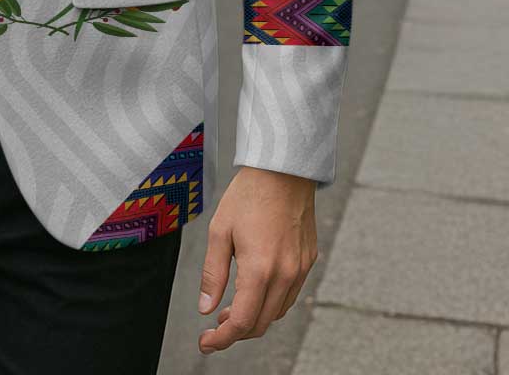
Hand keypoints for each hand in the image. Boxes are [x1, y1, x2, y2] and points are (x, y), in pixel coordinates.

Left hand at [197, 166, 317, 353]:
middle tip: (214, 326)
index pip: (242, 321)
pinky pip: (290, 295)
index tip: (206, 342)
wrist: (282, 172)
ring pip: (277, 312)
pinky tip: (254, 290)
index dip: (222, 338)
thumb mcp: (219, 231)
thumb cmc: (248, 196)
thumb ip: (213, 274)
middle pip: (261, 323)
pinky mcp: (308, 261)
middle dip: (236, 331)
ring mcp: (300, 269)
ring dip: (254, 317)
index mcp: (260, 269)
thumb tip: (206, 308)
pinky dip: (270, 303)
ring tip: (230, 307)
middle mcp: (285, 275)